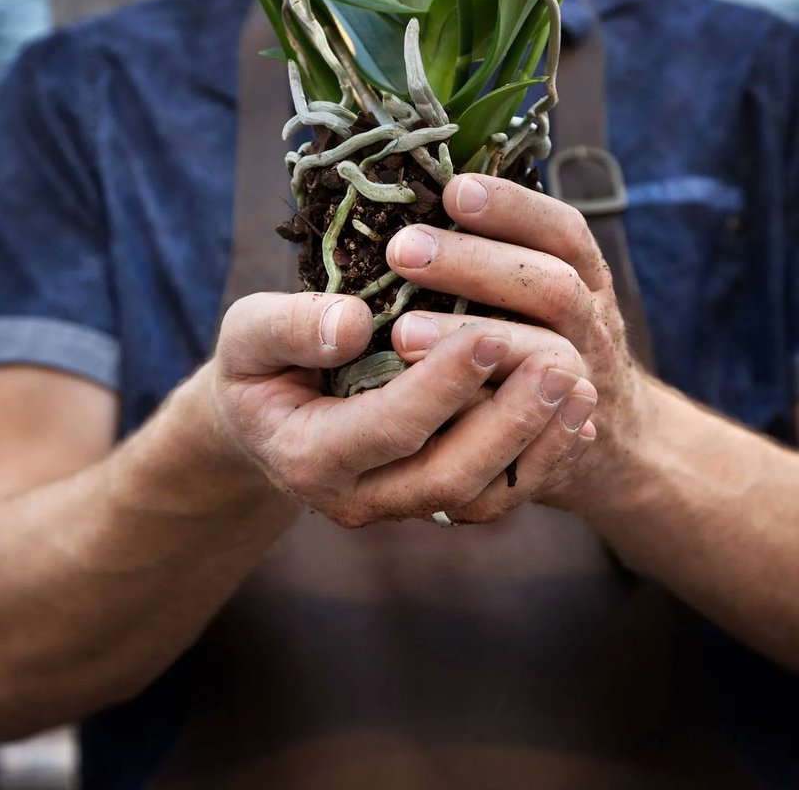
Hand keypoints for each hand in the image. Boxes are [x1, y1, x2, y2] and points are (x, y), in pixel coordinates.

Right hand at [212, 285, 595, 527]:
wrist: (265, 418)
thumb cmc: (259, 365)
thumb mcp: (248, 335)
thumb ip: (288, 328)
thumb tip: (350, 324)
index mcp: (309, 454)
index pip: (389, 426)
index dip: (443, 385)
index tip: (492, 333)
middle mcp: (358, 496)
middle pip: (446, 475)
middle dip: (508, 420)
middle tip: (559, 362)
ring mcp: (399, 505)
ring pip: (479, 495)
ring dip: (535, 442)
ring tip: (580, 383)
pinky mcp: (431, 500)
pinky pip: (495, 494)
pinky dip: (541, 459)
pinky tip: (576, 415)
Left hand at [386, 172, 649, 518]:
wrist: (618, 444)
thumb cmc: (548, 340)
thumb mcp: (543, 288)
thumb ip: (498, 252)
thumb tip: (422, 190)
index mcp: (585, 277)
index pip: (561, 231)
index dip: (512, 207)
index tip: (453, 189)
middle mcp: (591, 325)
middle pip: (552, 287)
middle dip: (477, 264)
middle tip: (403, 249)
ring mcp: (582, 385)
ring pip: (544, 359)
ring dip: (473, 342)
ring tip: (401, 332)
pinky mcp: (560, 444)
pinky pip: (528, 432)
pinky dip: (481, 416)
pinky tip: (424, 403)